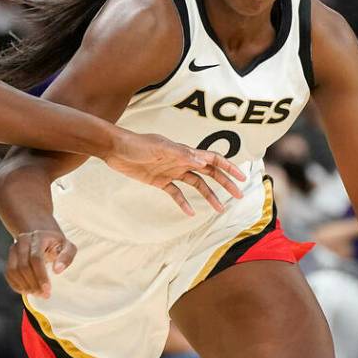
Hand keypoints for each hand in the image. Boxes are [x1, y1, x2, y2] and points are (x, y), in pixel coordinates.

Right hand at [6, 228, 76, 298]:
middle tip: (43, 295)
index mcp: (38, 237)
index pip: (36, 258)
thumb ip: (66, 257)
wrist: (44, 237)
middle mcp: (23, 240)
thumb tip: (57, 270)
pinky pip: (8, 273)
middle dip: (33, 283)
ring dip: (24, 286)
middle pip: (23, 265)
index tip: (47, 289)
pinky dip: (16, 284)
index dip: (41, 275)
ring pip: (13, 270)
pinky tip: (26, 291)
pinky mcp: (10, 256)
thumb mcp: (68, 247)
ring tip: (36, 293)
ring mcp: (14, 248)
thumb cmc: (57, 245)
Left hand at [105, 131, 245, 214]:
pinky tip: (189, 213)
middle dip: (225, 183)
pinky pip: (175, 193)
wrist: (115, 149)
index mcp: (185, 152)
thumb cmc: (137, 144)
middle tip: (238, 196)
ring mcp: (171, 172)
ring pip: (196, 184)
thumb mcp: (159, 148)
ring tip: (219, 210)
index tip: (242, 177)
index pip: (212, 158)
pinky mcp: (159, 181)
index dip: (228, 166)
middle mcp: (181, 161)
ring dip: (208, 195)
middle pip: (209, 173)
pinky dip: (183, 202)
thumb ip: (181, 154)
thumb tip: (203, 161)